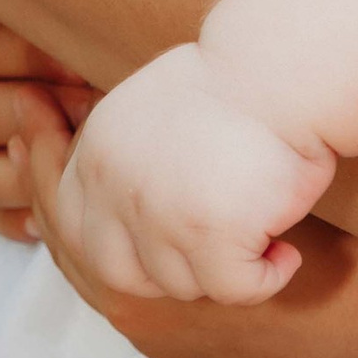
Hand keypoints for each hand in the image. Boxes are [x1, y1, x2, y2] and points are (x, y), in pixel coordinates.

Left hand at [40, 42, 331, 303]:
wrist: (282, 68)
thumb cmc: (238, 85)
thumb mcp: (152, 112)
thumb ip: (129, 162)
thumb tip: (131, 217)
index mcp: (98, 150)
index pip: (71, 226)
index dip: (116, 246)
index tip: (160, 247)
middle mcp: (115, 185)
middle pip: (119, 273)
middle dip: (166, 274)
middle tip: (211, 256)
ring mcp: (159, 214)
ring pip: (183, 284)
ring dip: (223, 270)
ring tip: (260, 239)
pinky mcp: (211, 234)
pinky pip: (235, 288)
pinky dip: (265, 278)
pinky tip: (287, 254)